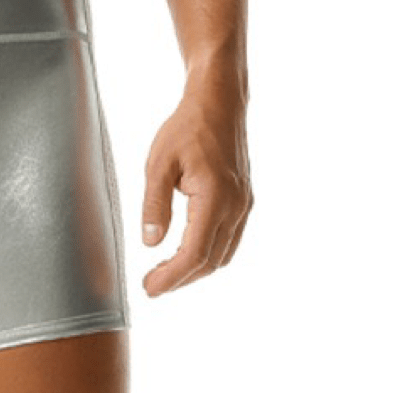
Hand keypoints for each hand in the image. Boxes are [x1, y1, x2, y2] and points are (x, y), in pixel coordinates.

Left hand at [141, 83, 252, 295]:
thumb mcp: (159, 164)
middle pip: (210, 261)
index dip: (171, 277)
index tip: (149, 288)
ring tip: (165, 273)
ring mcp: (244, 206)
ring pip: (223, 255)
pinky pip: (229, 240)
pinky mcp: (244, 202)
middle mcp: (235, 207)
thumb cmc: (186, 129)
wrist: (219, 104)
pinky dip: (208, 254)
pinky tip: (186, 252)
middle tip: (151, 285)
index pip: (194, 253)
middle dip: (180, 279)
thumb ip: (155, 205)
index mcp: (214, 199)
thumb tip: (150, 243)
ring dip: (195, 269)